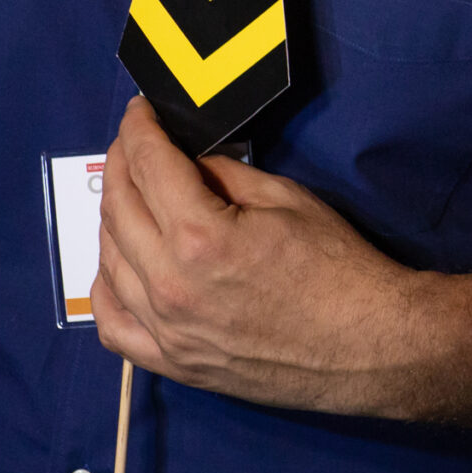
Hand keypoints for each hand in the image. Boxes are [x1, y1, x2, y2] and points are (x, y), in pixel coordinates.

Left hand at [93, 98, 439, 416]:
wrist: (365, 343)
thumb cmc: (338, 266)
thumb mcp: (288, 200)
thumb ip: (226, 177)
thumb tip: (189, 165)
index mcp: (200, 237)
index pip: (149, 167)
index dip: (139, 129)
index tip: (137, 110)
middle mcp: (168, 285)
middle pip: (118, 210)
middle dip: (120, 165)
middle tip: (131, 143)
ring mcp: (165, 330)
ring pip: (106, 262)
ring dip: (111, 219)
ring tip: (130, 196)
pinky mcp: (172, 362)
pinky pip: (113, 324)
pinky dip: (107, 287)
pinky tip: (121, 265)